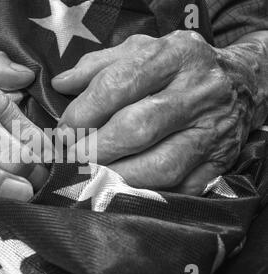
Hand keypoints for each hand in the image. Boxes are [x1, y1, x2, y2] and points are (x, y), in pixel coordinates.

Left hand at [52, 31, 267, 194]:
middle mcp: (198, 91)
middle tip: (71, 158)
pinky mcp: (220, 162)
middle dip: (95, 149)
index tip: (62, 131)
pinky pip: (180, 187)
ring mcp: (212, 130)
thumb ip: (98, 65)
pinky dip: (146, 194)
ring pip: (160, 165)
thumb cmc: (179, 67)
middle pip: (137, 128)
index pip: (118, 85)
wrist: (243, 82)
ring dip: (117, 176)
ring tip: (91, 175)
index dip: (82, 113)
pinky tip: (122, 189)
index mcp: (174, 55)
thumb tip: (61, 84)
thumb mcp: (142, 50)